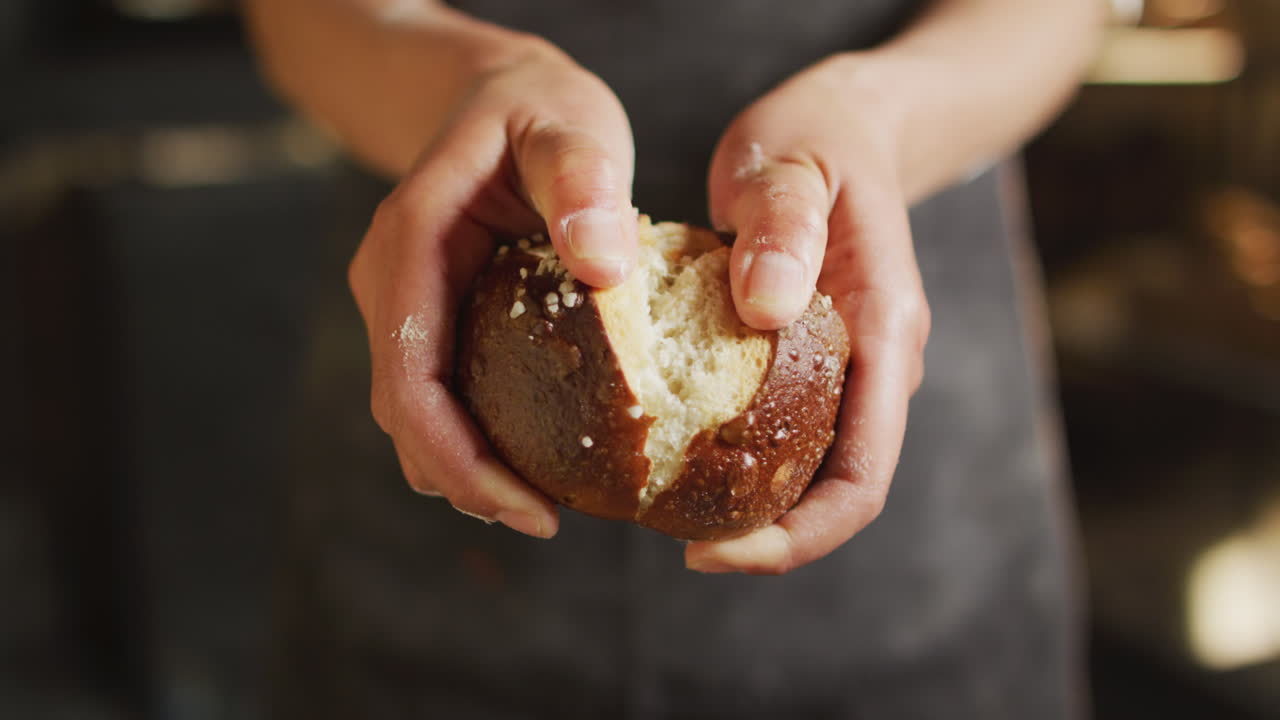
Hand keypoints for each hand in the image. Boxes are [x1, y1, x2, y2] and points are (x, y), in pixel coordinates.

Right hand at [348, 37, 637, 537]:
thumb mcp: (569, 125)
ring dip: (467, 467)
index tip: (527, 508)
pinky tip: (536, 456)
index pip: (410, 377)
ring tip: (542, 503)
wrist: (497, 95)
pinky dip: (476, 435)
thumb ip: (583, 182)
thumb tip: (603, 266)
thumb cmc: (536, 109)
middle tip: (546, 520)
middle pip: (405, 413)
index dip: (458, 458)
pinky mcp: (432, 316)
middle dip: (466, 479)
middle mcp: (392, 283)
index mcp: (412, 244)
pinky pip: (440, 392)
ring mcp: (405, 303)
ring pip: (415, 413)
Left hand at [686, 55, 930, 573]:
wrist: (847, 125)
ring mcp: (852, 367)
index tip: (717, 551)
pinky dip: (743, 460)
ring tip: (670, 511)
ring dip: (754, 506)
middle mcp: (878, 366)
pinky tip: (681, 454)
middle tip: (681, 546)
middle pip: (838, 492)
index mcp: (884, 331)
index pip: (861, 477)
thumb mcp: (790, 162)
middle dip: (768, 538)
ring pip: (814, 470)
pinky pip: (788, 432)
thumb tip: (766, 308)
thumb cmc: (816, 139)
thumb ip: (782, 224)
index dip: (798, 535)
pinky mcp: (818, 360)